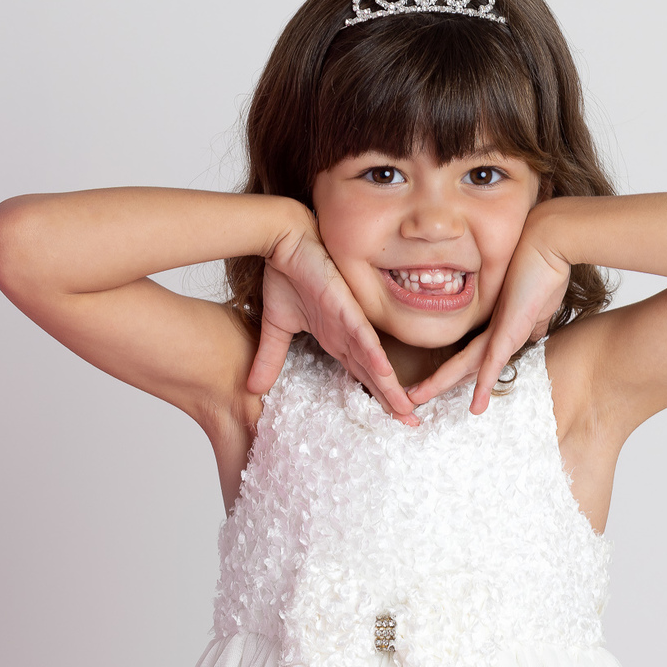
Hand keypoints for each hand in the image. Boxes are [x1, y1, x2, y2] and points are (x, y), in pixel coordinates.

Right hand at [246, 217, 419, 423]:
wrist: (285, 240)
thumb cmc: (287, 274)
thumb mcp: (276, 327)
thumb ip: (270, 358)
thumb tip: (254, 388)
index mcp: (336, 339)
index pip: (361, 376)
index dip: (376, 399)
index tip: (392, 421)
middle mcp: (348, 335)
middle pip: (374, 375)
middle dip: (392, 400)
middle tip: (412, 426)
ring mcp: (349, 321)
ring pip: (374, 361)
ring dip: (389, 386)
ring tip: (405, 411)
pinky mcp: (344, 307)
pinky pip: (361, 334)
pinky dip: (372, 353)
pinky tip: (384, 372)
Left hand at [406, 214, 570, 412]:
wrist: (550, 240)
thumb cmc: (547, 267)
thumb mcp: (540, 304)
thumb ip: (533, 322)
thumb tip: (532, 335)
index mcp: (497, 324)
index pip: (470, 355)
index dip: (454, 373)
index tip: (438, 385)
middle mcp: (492, 328)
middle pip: (458, 362)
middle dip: (434, 381)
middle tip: (409, 396)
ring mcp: (499, 328)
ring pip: (464, 364)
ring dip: (440, 384)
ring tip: (415, 399)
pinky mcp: (510, 328)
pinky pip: (493, 363)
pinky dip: (484, 385)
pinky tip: (475, 406)